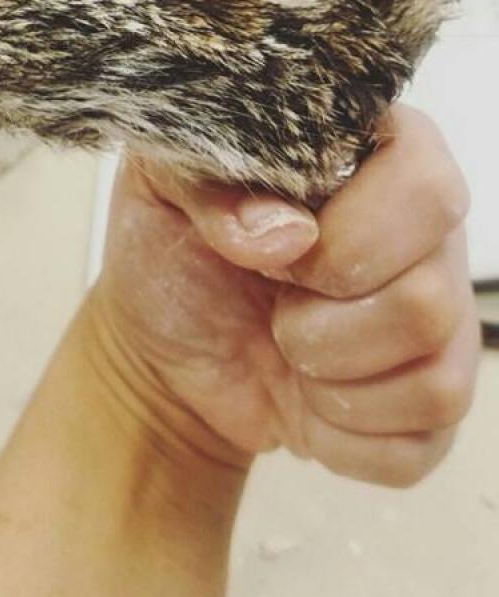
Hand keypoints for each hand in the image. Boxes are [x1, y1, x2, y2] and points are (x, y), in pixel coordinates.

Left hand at [84, 103, 478, 485]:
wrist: (160, 348)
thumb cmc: (169, 249)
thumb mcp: (157, 189)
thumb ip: (205, 181)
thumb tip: (287, 233)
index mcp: (373, 157)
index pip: (423, 183)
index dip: (344, 236)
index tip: (274, 252)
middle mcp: (425, 234)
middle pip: (432, 294)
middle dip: (323, 318)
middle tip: (274, 300)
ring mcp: (441, 321)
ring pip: (433, 373)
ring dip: (327, 374)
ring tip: (284, 341)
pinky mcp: (430, 406)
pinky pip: (419, 439)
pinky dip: (338, 432)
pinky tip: (303, 397)